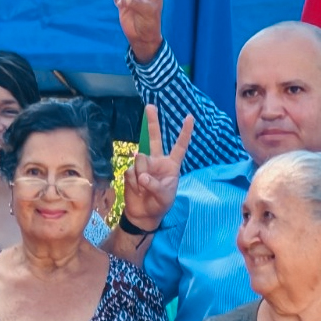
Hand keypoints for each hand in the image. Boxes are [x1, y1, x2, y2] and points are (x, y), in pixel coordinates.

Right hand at [121, 105, 192, 231]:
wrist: (143, 214)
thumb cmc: (160, 204)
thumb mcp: (164, 196)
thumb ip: (154, 185)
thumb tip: (141, 175)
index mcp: (171, 165)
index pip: (179, 146)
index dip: (184, 132)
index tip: (189, 117)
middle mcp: (157, 161)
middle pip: (154, 139)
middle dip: (152, 122)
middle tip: (150, 106)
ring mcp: (143, 166)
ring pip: (140, 160)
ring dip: (141, 176)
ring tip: (144, 189)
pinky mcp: (130, 172)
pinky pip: (130, 172)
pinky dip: (133, 183)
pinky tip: (136, 190)